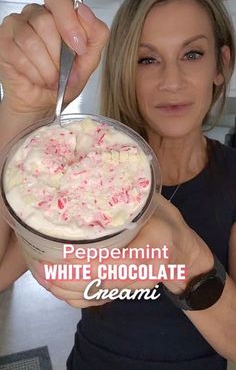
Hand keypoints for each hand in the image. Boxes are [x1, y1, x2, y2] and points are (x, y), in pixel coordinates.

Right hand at [0, 0, 108, 119]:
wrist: (43, 104)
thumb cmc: (63, 81)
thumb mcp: (89, 61)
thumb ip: (96, 35)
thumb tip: (86, 14)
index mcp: (58, 13)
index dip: (69, 21)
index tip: (78, 47)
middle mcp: (35, 14)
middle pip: (45, 21)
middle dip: (58, 55)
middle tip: (62, 70)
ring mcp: (16, 26)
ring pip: (30, 39)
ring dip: (46, 67)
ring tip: (51, 78)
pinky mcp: (3, 43)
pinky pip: (18, 54)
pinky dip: (33, 73)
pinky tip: (37, 78)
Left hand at [29, 194, 212, 307]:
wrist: (183, 253)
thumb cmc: (167, 223)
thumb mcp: (155, 204)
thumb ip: (130, 198)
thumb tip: (92, 183)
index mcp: (155, 247)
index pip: (119, 261)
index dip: (88, 263)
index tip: (61, 254)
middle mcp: (144, 273)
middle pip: (102, 283)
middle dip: (68, 277)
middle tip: (41, 263)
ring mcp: (133, 287)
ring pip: (96, 294)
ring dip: (66, 288)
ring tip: (42, 273)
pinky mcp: (124, 292)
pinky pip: (97, 300)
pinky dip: (74, 296)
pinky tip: (56, 286)